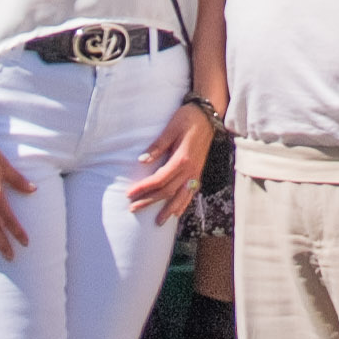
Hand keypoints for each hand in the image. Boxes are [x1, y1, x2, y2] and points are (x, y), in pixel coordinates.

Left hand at [124, 97, 216, 223]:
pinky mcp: (198, 172)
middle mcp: (190, 170)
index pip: (159, 179)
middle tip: (134, 208)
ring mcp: (196, 173)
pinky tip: (177, 212)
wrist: (208, 116)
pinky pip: (191, 193)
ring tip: (158, 222)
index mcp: (181, 159)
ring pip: (181, 197)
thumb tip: (142, 161)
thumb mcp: (170, 129)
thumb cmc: (187, 119)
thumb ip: (157, 146)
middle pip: (168, 192)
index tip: (130, 194)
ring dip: (169, 209)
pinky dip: (183, 204)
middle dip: (150, 201)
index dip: (144, 188)